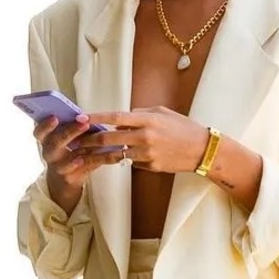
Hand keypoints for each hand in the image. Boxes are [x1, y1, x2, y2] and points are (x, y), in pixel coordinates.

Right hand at [33, 116, 118, 210]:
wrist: (65, 179)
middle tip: (84, 124)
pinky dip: (96, 161)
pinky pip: (85, 168)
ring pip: (67, 160)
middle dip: (69, 132)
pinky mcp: (70, 178)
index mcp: (46, 140)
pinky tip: (105, 155)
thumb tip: (88, 115)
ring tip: (95, 144)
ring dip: (82, 150)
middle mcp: (49, 153)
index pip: (39, 132)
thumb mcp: (68, 138)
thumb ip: (74, 127)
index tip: (55, 117)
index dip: (45, 125)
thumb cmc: (69, 151)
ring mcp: (58, 167)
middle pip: (55, 142)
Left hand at [77, 107, 208, 172]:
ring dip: (102, 154)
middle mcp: (145, 137)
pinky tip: (118, 158)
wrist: (202, 150)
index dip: (97, 117)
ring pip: (117, 154)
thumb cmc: (183, 127)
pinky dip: (125, 159)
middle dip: (90, 141)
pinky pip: (132, 162)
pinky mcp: (151, 166)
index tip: (81, 118)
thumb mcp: (162, 112)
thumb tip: (121, 118)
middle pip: (110, 139)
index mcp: (148, 120)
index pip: (116, 117)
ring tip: (87, 153)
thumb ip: (140, 114)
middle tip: (76, 141)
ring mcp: (147, 154)